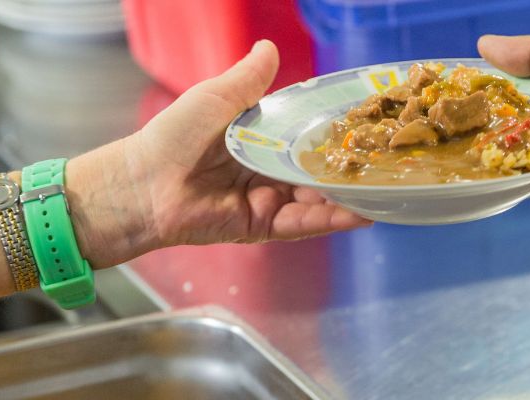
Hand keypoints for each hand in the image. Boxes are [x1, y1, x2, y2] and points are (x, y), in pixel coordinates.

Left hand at [66, 40, 370, 267]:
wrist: (144, 184)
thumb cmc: (172, 137)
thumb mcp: (216, 98)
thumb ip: (248, 79)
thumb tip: (270, 46)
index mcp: (259, 139)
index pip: (306, 135)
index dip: (334, 130)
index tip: (364, 121)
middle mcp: (269, 171)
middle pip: (318, 170)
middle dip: (349, 166)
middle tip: (386, 157)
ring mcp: (269, 200)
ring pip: (318, 198)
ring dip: (348, 193)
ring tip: (383, 185)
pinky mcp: (264, 225)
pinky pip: (304, 223)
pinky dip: (333, 219)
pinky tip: (361, 212)